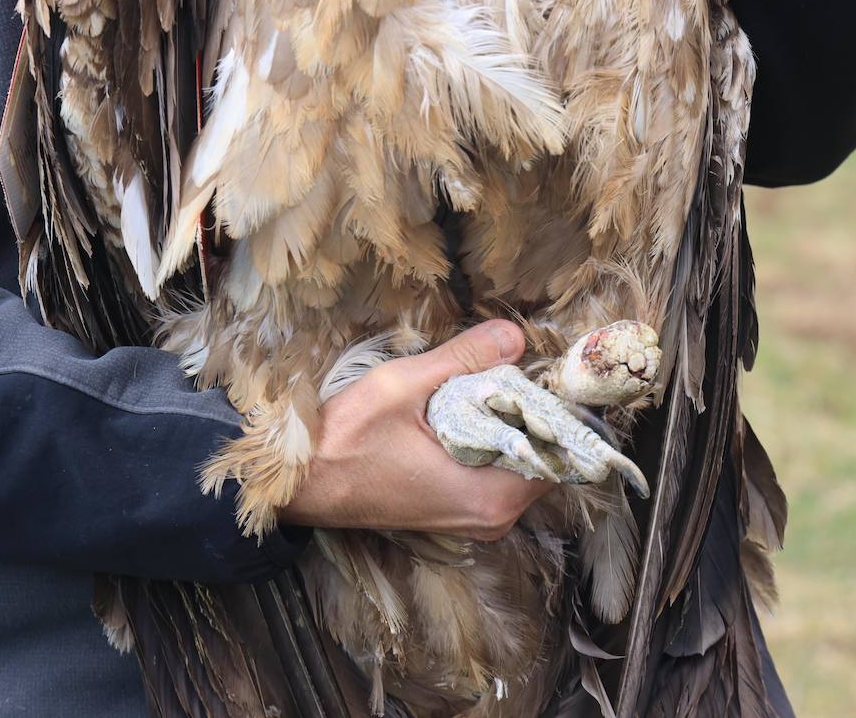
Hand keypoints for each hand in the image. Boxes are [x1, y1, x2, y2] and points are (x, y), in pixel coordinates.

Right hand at [281, 321, 555, 540]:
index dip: (554, 407)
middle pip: (544, 456)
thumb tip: (515, 336)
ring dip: (512, 423)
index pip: (558, 450)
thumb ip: (465, 359)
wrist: (298, 483)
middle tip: (510, 368)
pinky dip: (493, 440)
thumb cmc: (343, 440)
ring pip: (522, 463)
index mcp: (491, 496)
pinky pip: (498, 473)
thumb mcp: (403, 387)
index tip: (541, 370)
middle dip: (532, 411)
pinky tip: (470, 410)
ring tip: (487, 384)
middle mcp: (493, 518)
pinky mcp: (459, 512)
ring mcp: (477, 520)